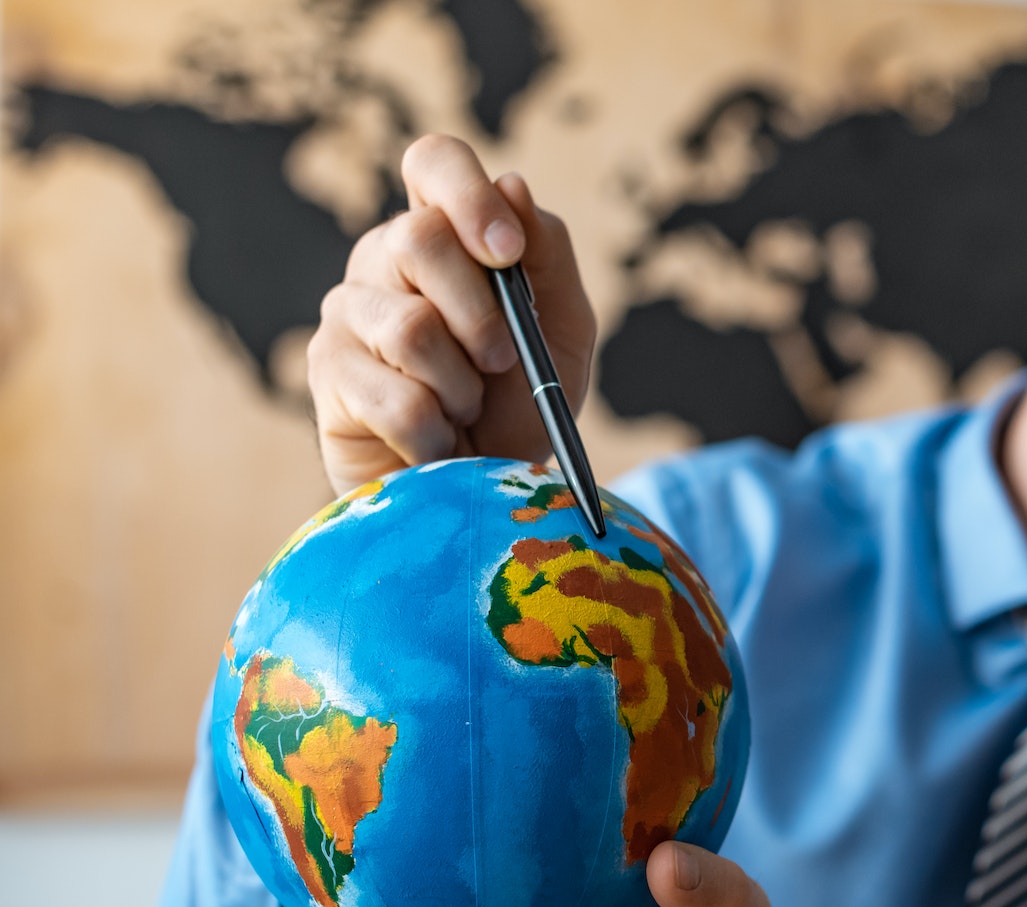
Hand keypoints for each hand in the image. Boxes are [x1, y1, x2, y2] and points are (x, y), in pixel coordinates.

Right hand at [305, 134, 596, 496]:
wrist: (483, 488)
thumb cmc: (521, 403)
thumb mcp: (562, 328)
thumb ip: (546, 254)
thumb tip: (512, 185)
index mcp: (444, 233)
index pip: (434, 162)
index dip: (468, 195)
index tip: (506, 254)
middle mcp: (384, 259)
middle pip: (419, 240)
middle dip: (481, 315)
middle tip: (502, 363)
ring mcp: (347, 311)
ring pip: (411, 328)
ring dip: (462, 386)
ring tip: (466, 411)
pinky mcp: (327, 371)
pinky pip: (396, 398)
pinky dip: (437, 432)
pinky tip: (437, 443)